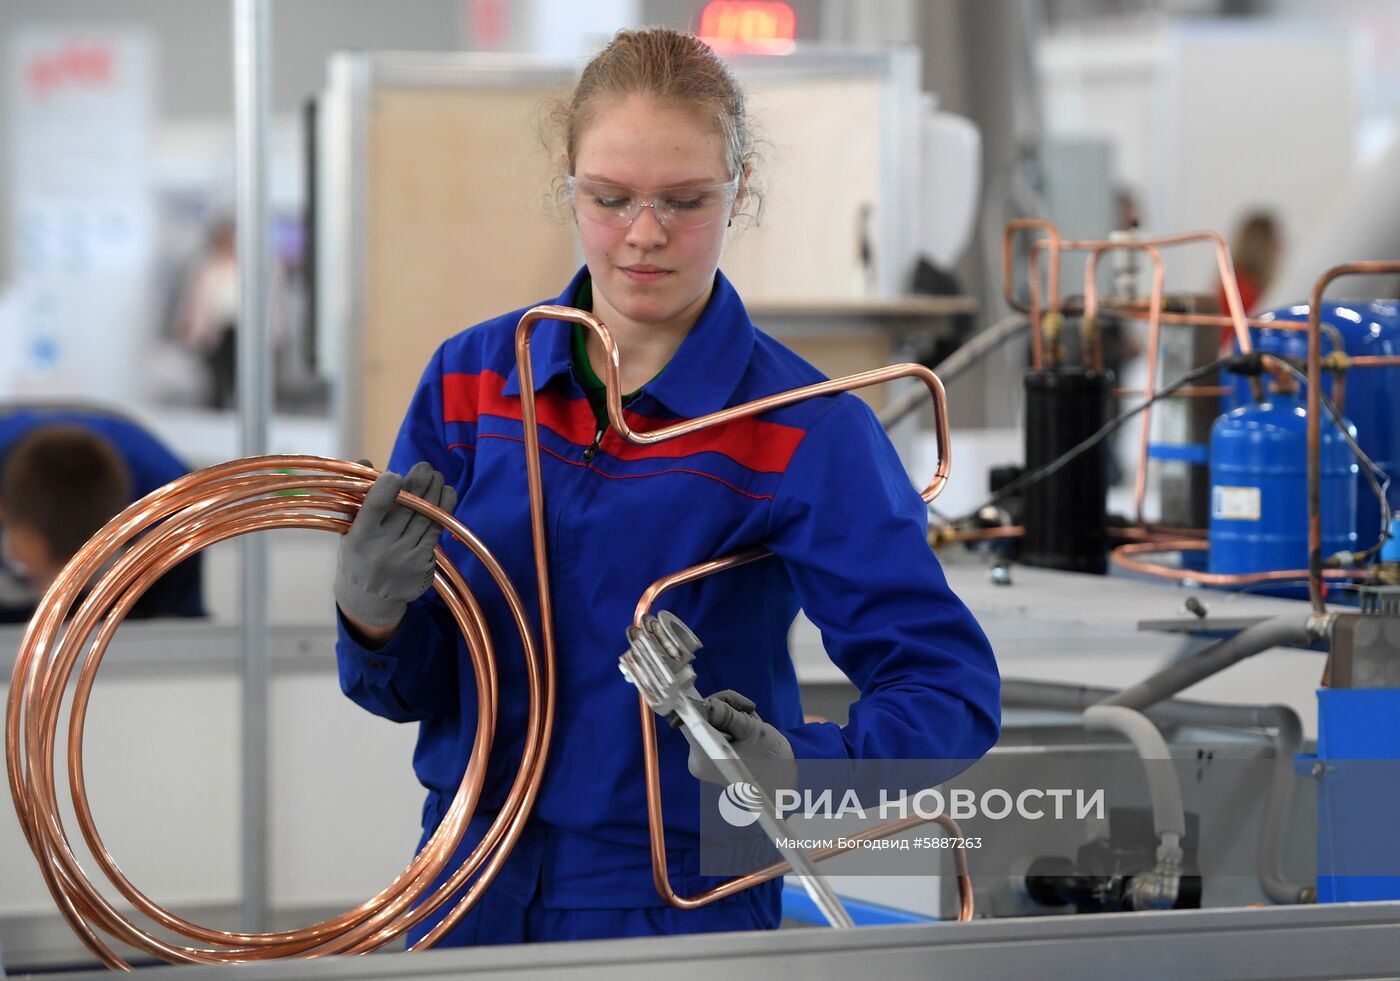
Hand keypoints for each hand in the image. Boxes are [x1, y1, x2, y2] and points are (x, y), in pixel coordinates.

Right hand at [333, 460, 455, 628]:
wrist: (369, 598)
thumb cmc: (357, 553)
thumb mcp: (348, 528)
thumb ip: (356, 495)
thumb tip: (366, 462)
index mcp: (359, 535)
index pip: (376, 504)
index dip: (389, 485)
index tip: (396, 475)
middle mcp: (383, 547)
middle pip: (409, 507)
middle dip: (420, 482)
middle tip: (426, 467)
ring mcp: (406, 557)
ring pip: (427, 516)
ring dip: (436, 492)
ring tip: (438, 477)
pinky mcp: (423, 563)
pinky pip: (436, 530)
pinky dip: (444, 509)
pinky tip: (446, 495)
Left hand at [687, 689, 796, 790]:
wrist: (782, 782)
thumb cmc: (771, 761)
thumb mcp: (753, 732)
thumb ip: (731, 717)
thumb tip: (711, 704)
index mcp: (705, 758)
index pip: (693, 720)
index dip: (707, 705)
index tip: (723, 700)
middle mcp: (697, 760)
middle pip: (701, 717)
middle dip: (726, 709)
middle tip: (749, 713)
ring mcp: (702, 757)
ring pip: (709, 719)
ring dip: (732, 716)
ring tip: (752, 727)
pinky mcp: (709, 754)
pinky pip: (715, 727)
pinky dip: (732, 724)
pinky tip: (747, 732)